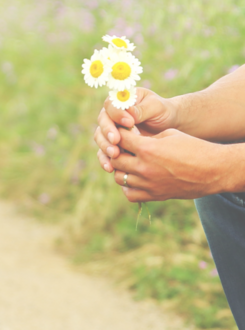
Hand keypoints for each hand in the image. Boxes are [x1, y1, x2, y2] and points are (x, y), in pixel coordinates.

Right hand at [95, 88, 176, 171]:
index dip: (117, 114)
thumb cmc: (162, 112)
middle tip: (116, 140)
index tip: (130, 122)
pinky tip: (110, 167)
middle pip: (102, 122)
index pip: (111, 106)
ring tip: (115, 154)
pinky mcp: (111, 145)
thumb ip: (142, 110)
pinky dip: (105, 160)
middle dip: (108, 132)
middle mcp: (111, 115)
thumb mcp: (156, 107)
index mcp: (120, 101)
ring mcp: (110, 130)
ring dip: (105, 146)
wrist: (167, 126)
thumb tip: (129, 114)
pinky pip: (103, 153)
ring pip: (100, 138)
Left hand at [109, 128, 230, 201]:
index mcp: (147, 148)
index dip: (119, 134)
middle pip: (115, 160)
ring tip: (128, 164)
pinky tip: (135, 179)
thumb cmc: (193, 148)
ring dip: (120, 170)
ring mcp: (148, 184)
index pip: (120, 139)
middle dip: (116, 152)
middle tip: (122, 149)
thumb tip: (131, 140)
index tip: (122, 134)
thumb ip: (147, 137)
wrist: (213, 170)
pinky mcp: (154, 195)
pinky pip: (130, 194)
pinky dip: (128, 187)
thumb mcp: (169, 134)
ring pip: (119, 178)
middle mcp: (144, 167)